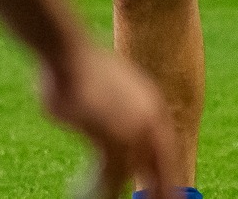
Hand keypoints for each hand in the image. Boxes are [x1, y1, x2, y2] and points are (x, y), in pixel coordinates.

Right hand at [40, 43, 183, 198]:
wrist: (68, 54)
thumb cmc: (82, 69)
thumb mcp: (115, 89)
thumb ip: (124, 113)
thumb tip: (117, 132)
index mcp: (155, 108)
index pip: (169, 153)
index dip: (168, 178)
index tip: (169, 197)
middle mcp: (151, 122)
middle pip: (162, 172)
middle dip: (159, 194)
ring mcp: (133, 132)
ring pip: (129, 178)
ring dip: (110, 192)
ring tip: (91, 197)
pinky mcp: (111, 140)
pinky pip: (107, 179)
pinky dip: (93, 190)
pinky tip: (78, 193)